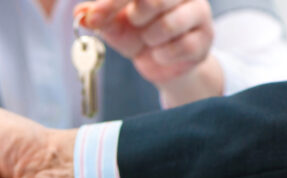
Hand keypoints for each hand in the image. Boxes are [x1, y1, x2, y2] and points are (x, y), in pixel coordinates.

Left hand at [77, 0, 221, 105]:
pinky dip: (162, 56)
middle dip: (136, 17)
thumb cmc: (138, 35)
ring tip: (151, 40)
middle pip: (155, 0)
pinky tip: (163, 53)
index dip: (111, 3)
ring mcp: (199, 12)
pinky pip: (179, 47)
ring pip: (168, 26)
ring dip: (150, 40)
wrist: (163, 63)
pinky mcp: (206, 37)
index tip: (92, 18)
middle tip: (135, 23)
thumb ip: (98, 17)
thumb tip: (79, 15)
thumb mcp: (114, 26)